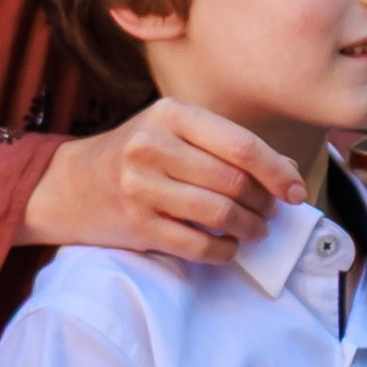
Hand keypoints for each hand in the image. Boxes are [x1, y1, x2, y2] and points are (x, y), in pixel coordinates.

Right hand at [22, 100, 304, 261]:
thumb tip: (288, 173)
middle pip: (234, 182)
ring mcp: (141, 188)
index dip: (277, 172)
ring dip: (249, 229)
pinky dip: (223, 252)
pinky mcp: (136, 226)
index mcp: (170, 114)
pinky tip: (228, 247)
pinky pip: (197, 246)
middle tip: (270, 213)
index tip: (295, 192)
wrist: (70, 185)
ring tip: (255, 231)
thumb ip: (227, 144)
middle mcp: (152, 146)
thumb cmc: (135, 154)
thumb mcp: (175, 131)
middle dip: (264, 204)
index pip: (242, 146)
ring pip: (219, 215)